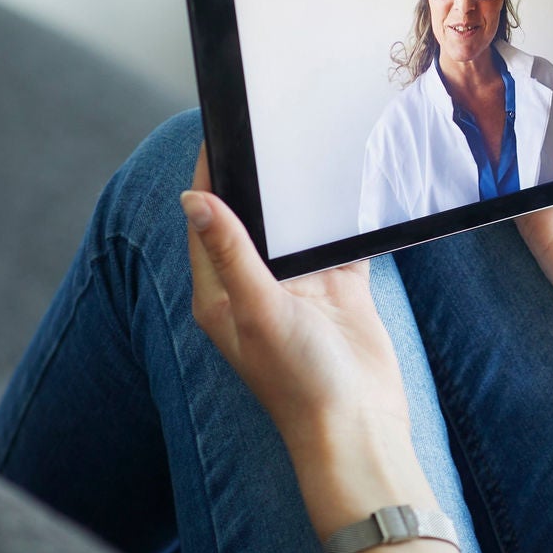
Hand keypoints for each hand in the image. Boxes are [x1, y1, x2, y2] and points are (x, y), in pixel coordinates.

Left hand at [181, 147, 434, 533]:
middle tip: (267, 125)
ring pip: (295, 227)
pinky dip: (343, 220)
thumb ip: (230, 252)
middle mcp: (256, 287)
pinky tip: (351, 188)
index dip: (208, 175)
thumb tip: (192, 198)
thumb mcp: (258, 309)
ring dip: (300, 197)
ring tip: (306, 144)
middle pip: (250, 217)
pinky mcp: (339, 292)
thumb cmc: (299, 381)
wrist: (360, 428)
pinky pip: (338, 243)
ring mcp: (300, 289)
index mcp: (220, 293)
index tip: (219, 130)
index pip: (204, 219)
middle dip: (256, 178)